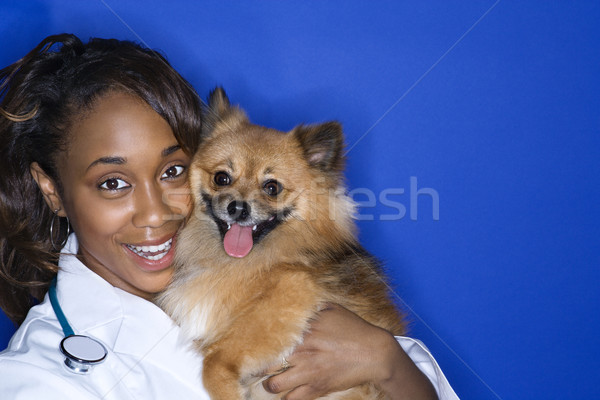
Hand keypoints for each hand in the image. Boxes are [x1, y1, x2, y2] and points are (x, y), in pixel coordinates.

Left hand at [262, 303, 437, 399]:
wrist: (376, 353)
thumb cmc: (354, 329)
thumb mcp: (332, 309)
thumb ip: (311, 308)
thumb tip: (294, 301)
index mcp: (304, 331)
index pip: (270, 337)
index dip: (258, 342)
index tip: (251, 344)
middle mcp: (303, 352)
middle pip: (266, 362)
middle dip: (258, 365)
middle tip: (256, 365)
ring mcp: (309, 372)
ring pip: (273, 385)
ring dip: (270, 383)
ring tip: (272, 380)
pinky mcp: (317, 389)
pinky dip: (287, 397)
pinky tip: (287, 392)